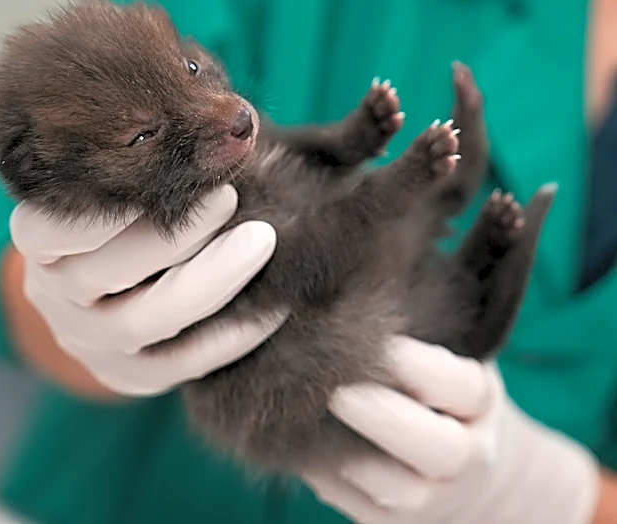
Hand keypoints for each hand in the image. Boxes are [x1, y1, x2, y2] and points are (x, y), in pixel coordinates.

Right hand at [10, 184, 284, 396]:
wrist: (125, 278)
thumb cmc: (134, 206)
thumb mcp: (128, 178)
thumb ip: (157, 160)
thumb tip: (230, 124)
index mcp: (39, 239)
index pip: (44, 229)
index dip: (100, 210)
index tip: (162, 173)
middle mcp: (52, 294)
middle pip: (100, 273)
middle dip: (172, 236)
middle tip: (228, 197)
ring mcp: (86, 341)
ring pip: (140, 321)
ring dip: (209, 281)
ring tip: (261, 241)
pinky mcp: (126, 376)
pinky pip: (176, 366)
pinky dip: (227, 338)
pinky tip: (272, 307)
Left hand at [303, 337, 599, 523]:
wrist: (470, 471)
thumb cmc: (440, 387)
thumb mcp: (447, 349)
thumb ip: (416, 322)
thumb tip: (354, 266)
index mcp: (478, 401)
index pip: (457, 384)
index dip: (412, 362)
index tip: (368, 333)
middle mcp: (464, 455)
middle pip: (436, 446)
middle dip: (380, 415)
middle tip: (331, 385)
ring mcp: (428, 498)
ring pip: (389, 487)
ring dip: (339, 450)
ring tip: (294, 410)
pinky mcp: (388, 523)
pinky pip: (350, 503)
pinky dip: (318, 474)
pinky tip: (284, 436)